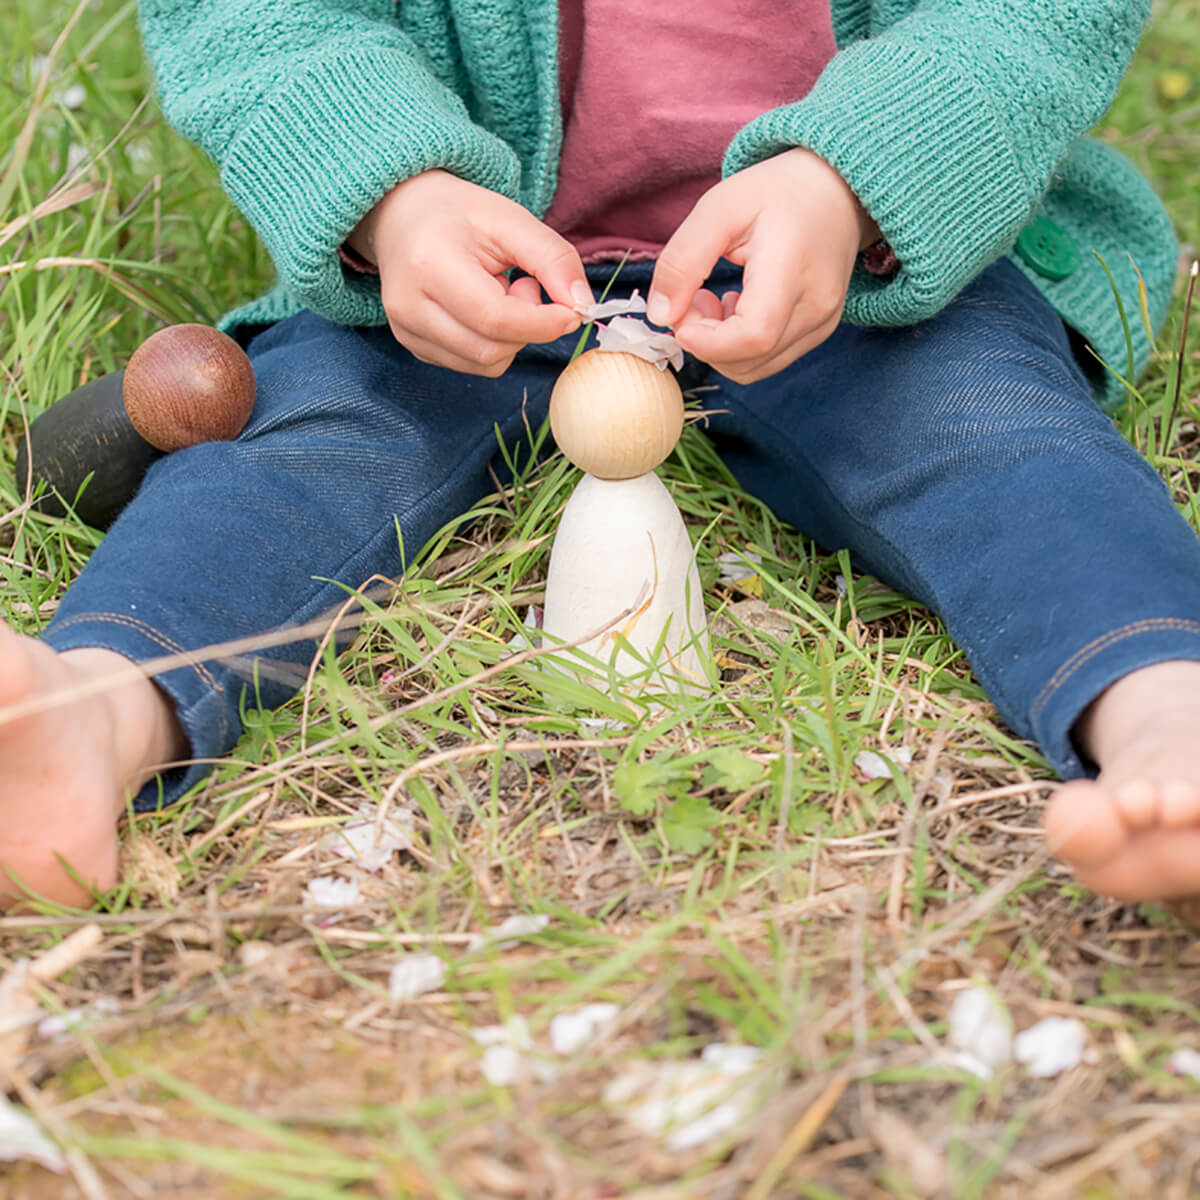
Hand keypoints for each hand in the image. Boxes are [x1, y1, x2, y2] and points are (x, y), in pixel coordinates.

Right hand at [349, 171, 590, 376]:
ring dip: (511, 337)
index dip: (542, 323)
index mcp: (430, 265)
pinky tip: (482, 309)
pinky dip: (493, 344)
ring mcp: (406, 331)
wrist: (403, 214)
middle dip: (528, 327)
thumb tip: (583, 306)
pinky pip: (472, 364)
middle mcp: (408, 306)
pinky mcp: (413, 345)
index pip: (495, 319)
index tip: (571, 310)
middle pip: (492, 350)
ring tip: (500, 294)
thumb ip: (554, 259)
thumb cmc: (459, 215)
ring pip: (485, 364)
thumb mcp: (512, 220)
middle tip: (526, 286)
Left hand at [646, 148, 878, 383]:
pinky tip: (735, 309)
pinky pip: (769, 360)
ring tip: (713, 303)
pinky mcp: (820, 331)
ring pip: (757, 368)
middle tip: (693, 300)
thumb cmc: (777, 192)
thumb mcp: (719, 209)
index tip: (681, 318)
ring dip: (720, 348)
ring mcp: (822, 323)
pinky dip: (739, 347)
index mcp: (793, 270)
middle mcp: (817, 306)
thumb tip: (662, 316)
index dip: (708, 342)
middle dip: (706, 343)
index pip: (753, 336)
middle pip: (751, 360)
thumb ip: (683, 261)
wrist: (835, 190)